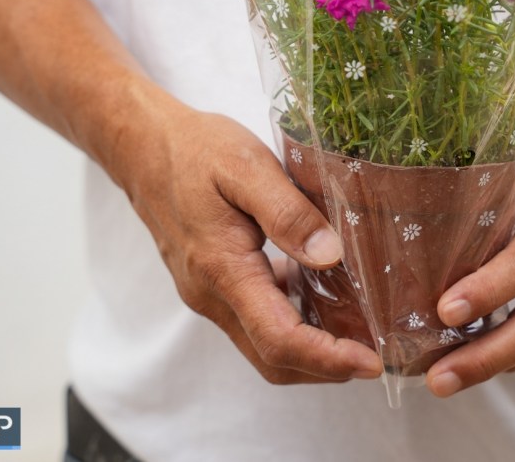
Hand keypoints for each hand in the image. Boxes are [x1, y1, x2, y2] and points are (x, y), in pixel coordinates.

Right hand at [114, 103, 383, 384]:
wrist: (140, 145)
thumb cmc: (193, 150)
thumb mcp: (247, 166)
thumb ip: (288, 212)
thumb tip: (329, 256)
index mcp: (222, 269)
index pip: (278, 339)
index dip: (328, 358)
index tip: (371, 360)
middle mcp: (210, 295)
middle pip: (271, 358)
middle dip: (325, 368)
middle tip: (375, 356)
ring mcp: (207, 293)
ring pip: (262, 345)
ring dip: (310, 353)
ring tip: (359, 332)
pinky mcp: (211, 283)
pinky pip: (254, 320)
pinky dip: (292, 325)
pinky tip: (325, 300)